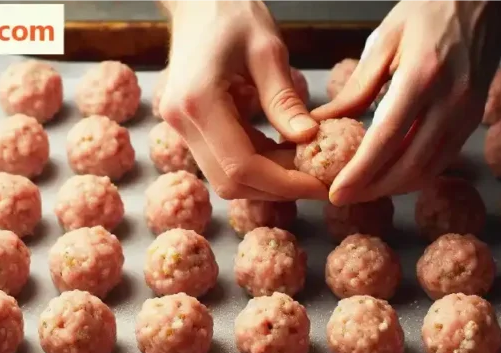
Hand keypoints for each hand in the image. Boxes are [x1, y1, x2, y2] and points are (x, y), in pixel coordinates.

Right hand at [158, 0, 326, 200]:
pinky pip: (223, 160)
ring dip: (267, 179)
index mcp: (199, 102)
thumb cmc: (231, 11)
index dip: (283, 183)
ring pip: (226, 177)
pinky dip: (256, 164)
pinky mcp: (188, 127)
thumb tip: (308, 139)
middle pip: (231, 181)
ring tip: (304, 164)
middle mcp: (182, 121)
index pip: (242, 166)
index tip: (319, 184)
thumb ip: (284, 99)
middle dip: (277, 187)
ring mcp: (180, 127)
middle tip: (318, 179)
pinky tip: (283, 152)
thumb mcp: (267, 49)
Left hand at [312, 0, 500, 204]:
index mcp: (422, 77)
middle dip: (373, 189)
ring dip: (394, 187)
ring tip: (363, 191)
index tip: (335, 192)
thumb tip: (320, 122)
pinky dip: (415, 175)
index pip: (387, 139)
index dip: (360, 172)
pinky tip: (392, 175)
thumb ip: (355, 88)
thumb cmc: (428, 11)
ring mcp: (467, 114)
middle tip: (343, 198)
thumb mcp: (384, 41)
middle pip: (409, 165)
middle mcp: (450, 101)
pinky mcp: (474, 120)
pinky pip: (443, 160)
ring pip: (429, 170)